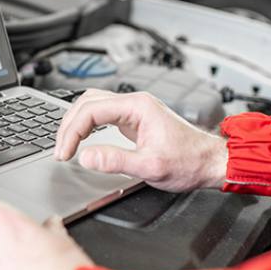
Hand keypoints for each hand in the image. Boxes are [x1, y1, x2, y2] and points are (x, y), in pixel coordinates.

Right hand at [55, 90, 227, 192]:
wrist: (210, 162)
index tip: (64, 152)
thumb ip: (115, 161)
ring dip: (75, 122)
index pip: (91, 111)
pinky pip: (101, 113)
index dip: (72, 132)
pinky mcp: (133, 118)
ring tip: (66, 144)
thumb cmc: (188, 162)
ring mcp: (134, 109)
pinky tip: (81, 136)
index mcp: (137, 107)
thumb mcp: (150, 167)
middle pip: (87, 102)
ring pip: (92, 104)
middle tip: (60, 150)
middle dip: (68, 125)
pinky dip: (86, 124)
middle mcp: (134, 102)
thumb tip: (85, 156)